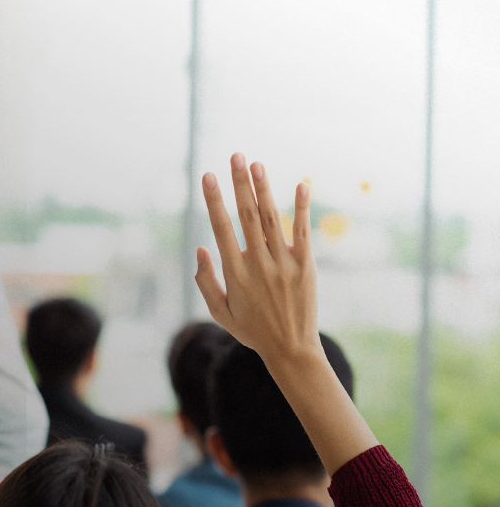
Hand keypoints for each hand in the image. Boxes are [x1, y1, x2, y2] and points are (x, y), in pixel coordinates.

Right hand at [194, 152, 318, 361]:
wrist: (291, 349)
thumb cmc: (252, 330)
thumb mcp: (219, 311)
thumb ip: (206, 280)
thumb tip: (201, 248)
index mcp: (235, 273)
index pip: (221, 228)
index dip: (214, 200)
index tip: (207, 177)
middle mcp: (258, 263)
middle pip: (246, 215)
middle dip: (239, 183)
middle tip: (234, 156)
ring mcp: (283, 263)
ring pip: (270, 218)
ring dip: (263, 188)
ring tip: (256, 164)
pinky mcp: (306, 266)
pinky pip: (302, 231)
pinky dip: (301, 207)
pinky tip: (301, 185)